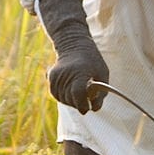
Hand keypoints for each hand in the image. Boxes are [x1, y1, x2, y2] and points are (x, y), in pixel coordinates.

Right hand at [34, 0, 110, 114]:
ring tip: (78, 92)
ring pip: (63, 99)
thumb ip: (100, 94)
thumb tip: (95, 109)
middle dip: (79, 103)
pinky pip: (56, 95)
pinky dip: (64, 96)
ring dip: (71, 100)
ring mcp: (56, 77)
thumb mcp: (102, 74)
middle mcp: (66, 75)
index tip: (87, 108)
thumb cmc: (92, 61)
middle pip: (71, 100)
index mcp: (80, 73)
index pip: (78, 95)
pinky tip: (70, 89)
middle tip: (86, 97)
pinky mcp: (50, 78)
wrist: (75, 45)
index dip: (83, 105)